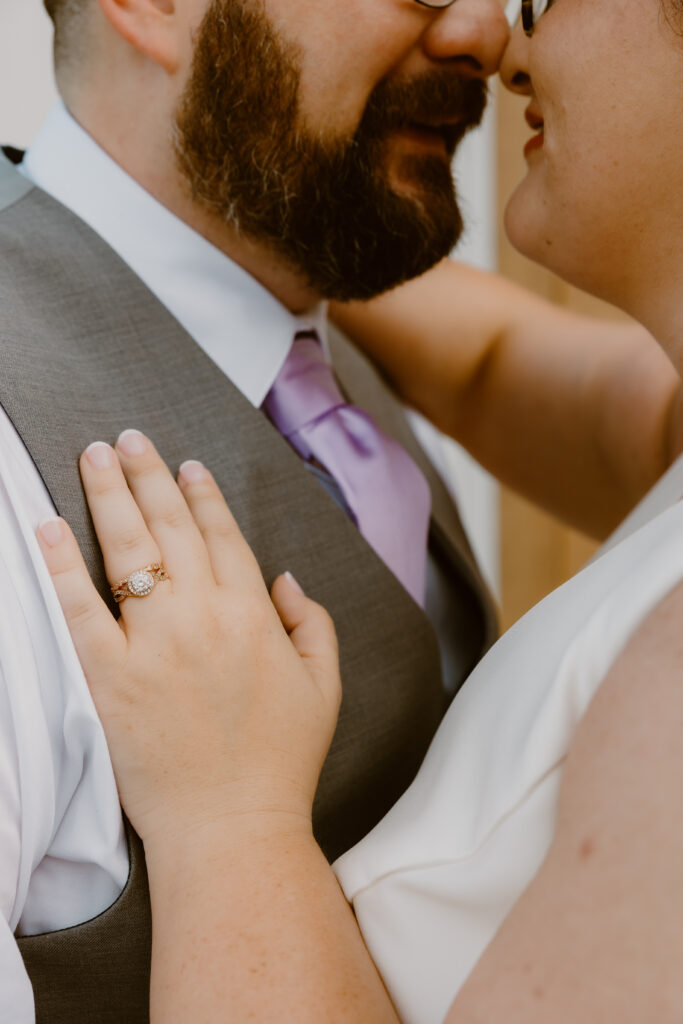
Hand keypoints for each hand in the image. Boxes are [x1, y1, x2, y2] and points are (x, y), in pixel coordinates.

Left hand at [37, 430, 340, 847]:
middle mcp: (203, 616)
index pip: (222, 535)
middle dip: (148, 474)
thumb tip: (283, 576)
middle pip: (170, 527)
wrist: (233, 827)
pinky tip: (49, 527)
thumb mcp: (324, 686)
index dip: (202, 494)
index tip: (186, 465)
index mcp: (253, 614)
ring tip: (95, 456)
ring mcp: (152, 644)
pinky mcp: (108, 678)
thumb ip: (312, 622)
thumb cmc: (281, 760)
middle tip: (129, 438)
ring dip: (108, 495)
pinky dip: (60, 564)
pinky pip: (78, 609)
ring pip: (127, 550)